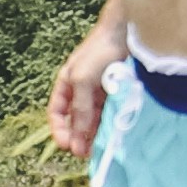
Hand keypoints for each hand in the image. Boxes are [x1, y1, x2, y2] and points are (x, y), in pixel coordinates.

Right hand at [47, 27, 115, 161]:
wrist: (130, 32)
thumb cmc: (100, 50)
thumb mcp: (83, 79)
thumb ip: (80, 108)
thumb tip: (78, 137)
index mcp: (67, 83)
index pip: (57, 112)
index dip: (59, 130)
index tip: (66, 146)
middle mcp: (82, 89)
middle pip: (76, 119)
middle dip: (78, 137)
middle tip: (85, 154)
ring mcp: (101, 92)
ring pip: (94, 119)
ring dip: (95, 134)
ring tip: (99, 149)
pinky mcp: (118, 94)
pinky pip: (111, 114)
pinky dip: (110, 125)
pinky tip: (113, 136)